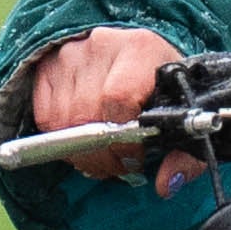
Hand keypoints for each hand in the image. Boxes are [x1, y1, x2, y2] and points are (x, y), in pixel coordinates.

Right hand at [25, 25, 194, 182]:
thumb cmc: (162, 88)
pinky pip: (45, 117)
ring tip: (102, 154)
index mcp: (141, 49)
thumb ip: (184, 154)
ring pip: (63, 120)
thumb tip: (166, 184)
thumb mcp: (183, 116)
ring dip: (81, 150)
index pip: (119, 98)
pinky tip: (83, 138)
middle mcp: (101, 45)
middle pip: (86, 113)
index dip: (123, 139)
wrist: (138, 57)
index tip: (134, 159)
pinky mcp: (48, 67)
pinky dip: (61, 138)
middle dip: (102, 154)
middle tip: (117, 165)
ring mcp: (70, 54)